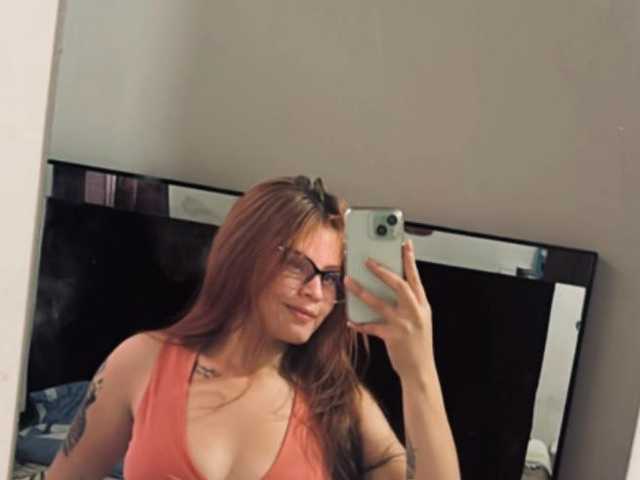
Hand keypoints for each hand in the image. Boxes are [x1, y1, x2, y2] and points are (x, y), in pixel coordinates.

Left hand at [344, 239, 434, 381]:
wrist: (421, 371)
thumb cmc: (417, 345)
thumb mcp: (419, 320)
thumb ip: (408, 304)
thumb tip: (389, 287)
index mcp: (422, 305)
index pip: (416, 277)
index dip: (410, 259)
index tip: (404, 243)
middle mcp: (415, 312)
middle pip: (399, 285)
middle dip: (382, 271)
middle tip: (367, 260)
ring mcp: (404, 324)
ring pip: (379, 303)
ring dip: (362, 291)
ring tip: (349, 281)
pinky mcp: (392, 337)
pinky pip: (371, 326)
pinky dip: (359, 323)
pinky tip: (350, 320)